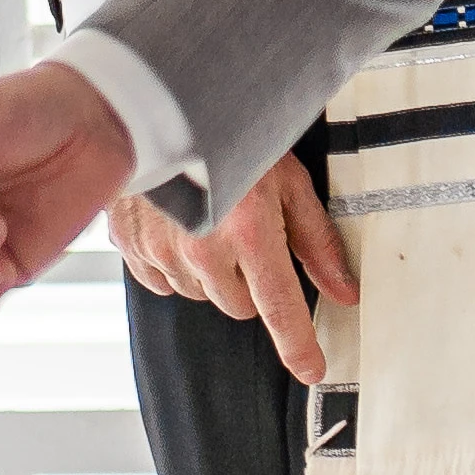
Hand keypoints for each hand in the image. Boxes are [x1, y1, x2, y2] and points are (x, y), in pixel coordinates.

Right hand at [106, 147, 356, 382]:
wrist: (159, 106)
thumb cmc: (229, 134)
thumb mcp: (287, 180)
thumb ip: (316, 241)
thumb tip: (344, 290)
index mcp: (248, 232)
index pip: (280, 308)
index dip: (299, 345)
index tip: (311, 368)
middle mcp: (202, 248)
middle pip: (241, 305)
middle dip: (251, 281)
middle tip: (248, 236)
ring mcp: (161, 250)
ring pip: (202, 294)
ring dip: (212, 272)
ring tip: (212, 221)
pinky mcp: (130, 247)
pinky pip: (162, 281)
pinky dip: (175, 263)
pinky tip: (180, 226)